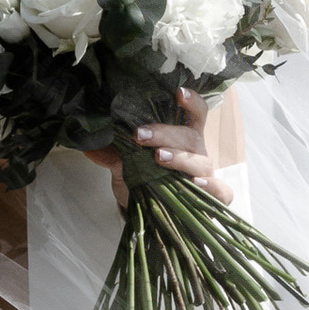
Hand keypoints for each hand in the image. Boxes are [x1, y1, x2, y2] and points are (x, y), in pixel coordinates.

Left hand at [84, 85, 231, 200]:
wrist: (156, 216)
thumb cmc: (149, 182)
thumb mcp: (126, 166)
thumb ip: (112, 153)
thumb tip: (86, 143)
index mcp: (183, 137)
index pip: (195, 112)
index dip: (191, 100)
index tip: (177, 92)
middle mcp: (198, 152)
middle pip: (190, 135)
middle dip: (166, 133)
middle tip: (140, 135)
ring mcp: (206, 175)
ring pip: (202, 161)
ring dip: (180, 158)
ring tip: (159, 157)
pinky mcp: (212, 199)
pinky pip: (222, 192)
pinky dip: (213, 187)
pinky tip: (197, 184)